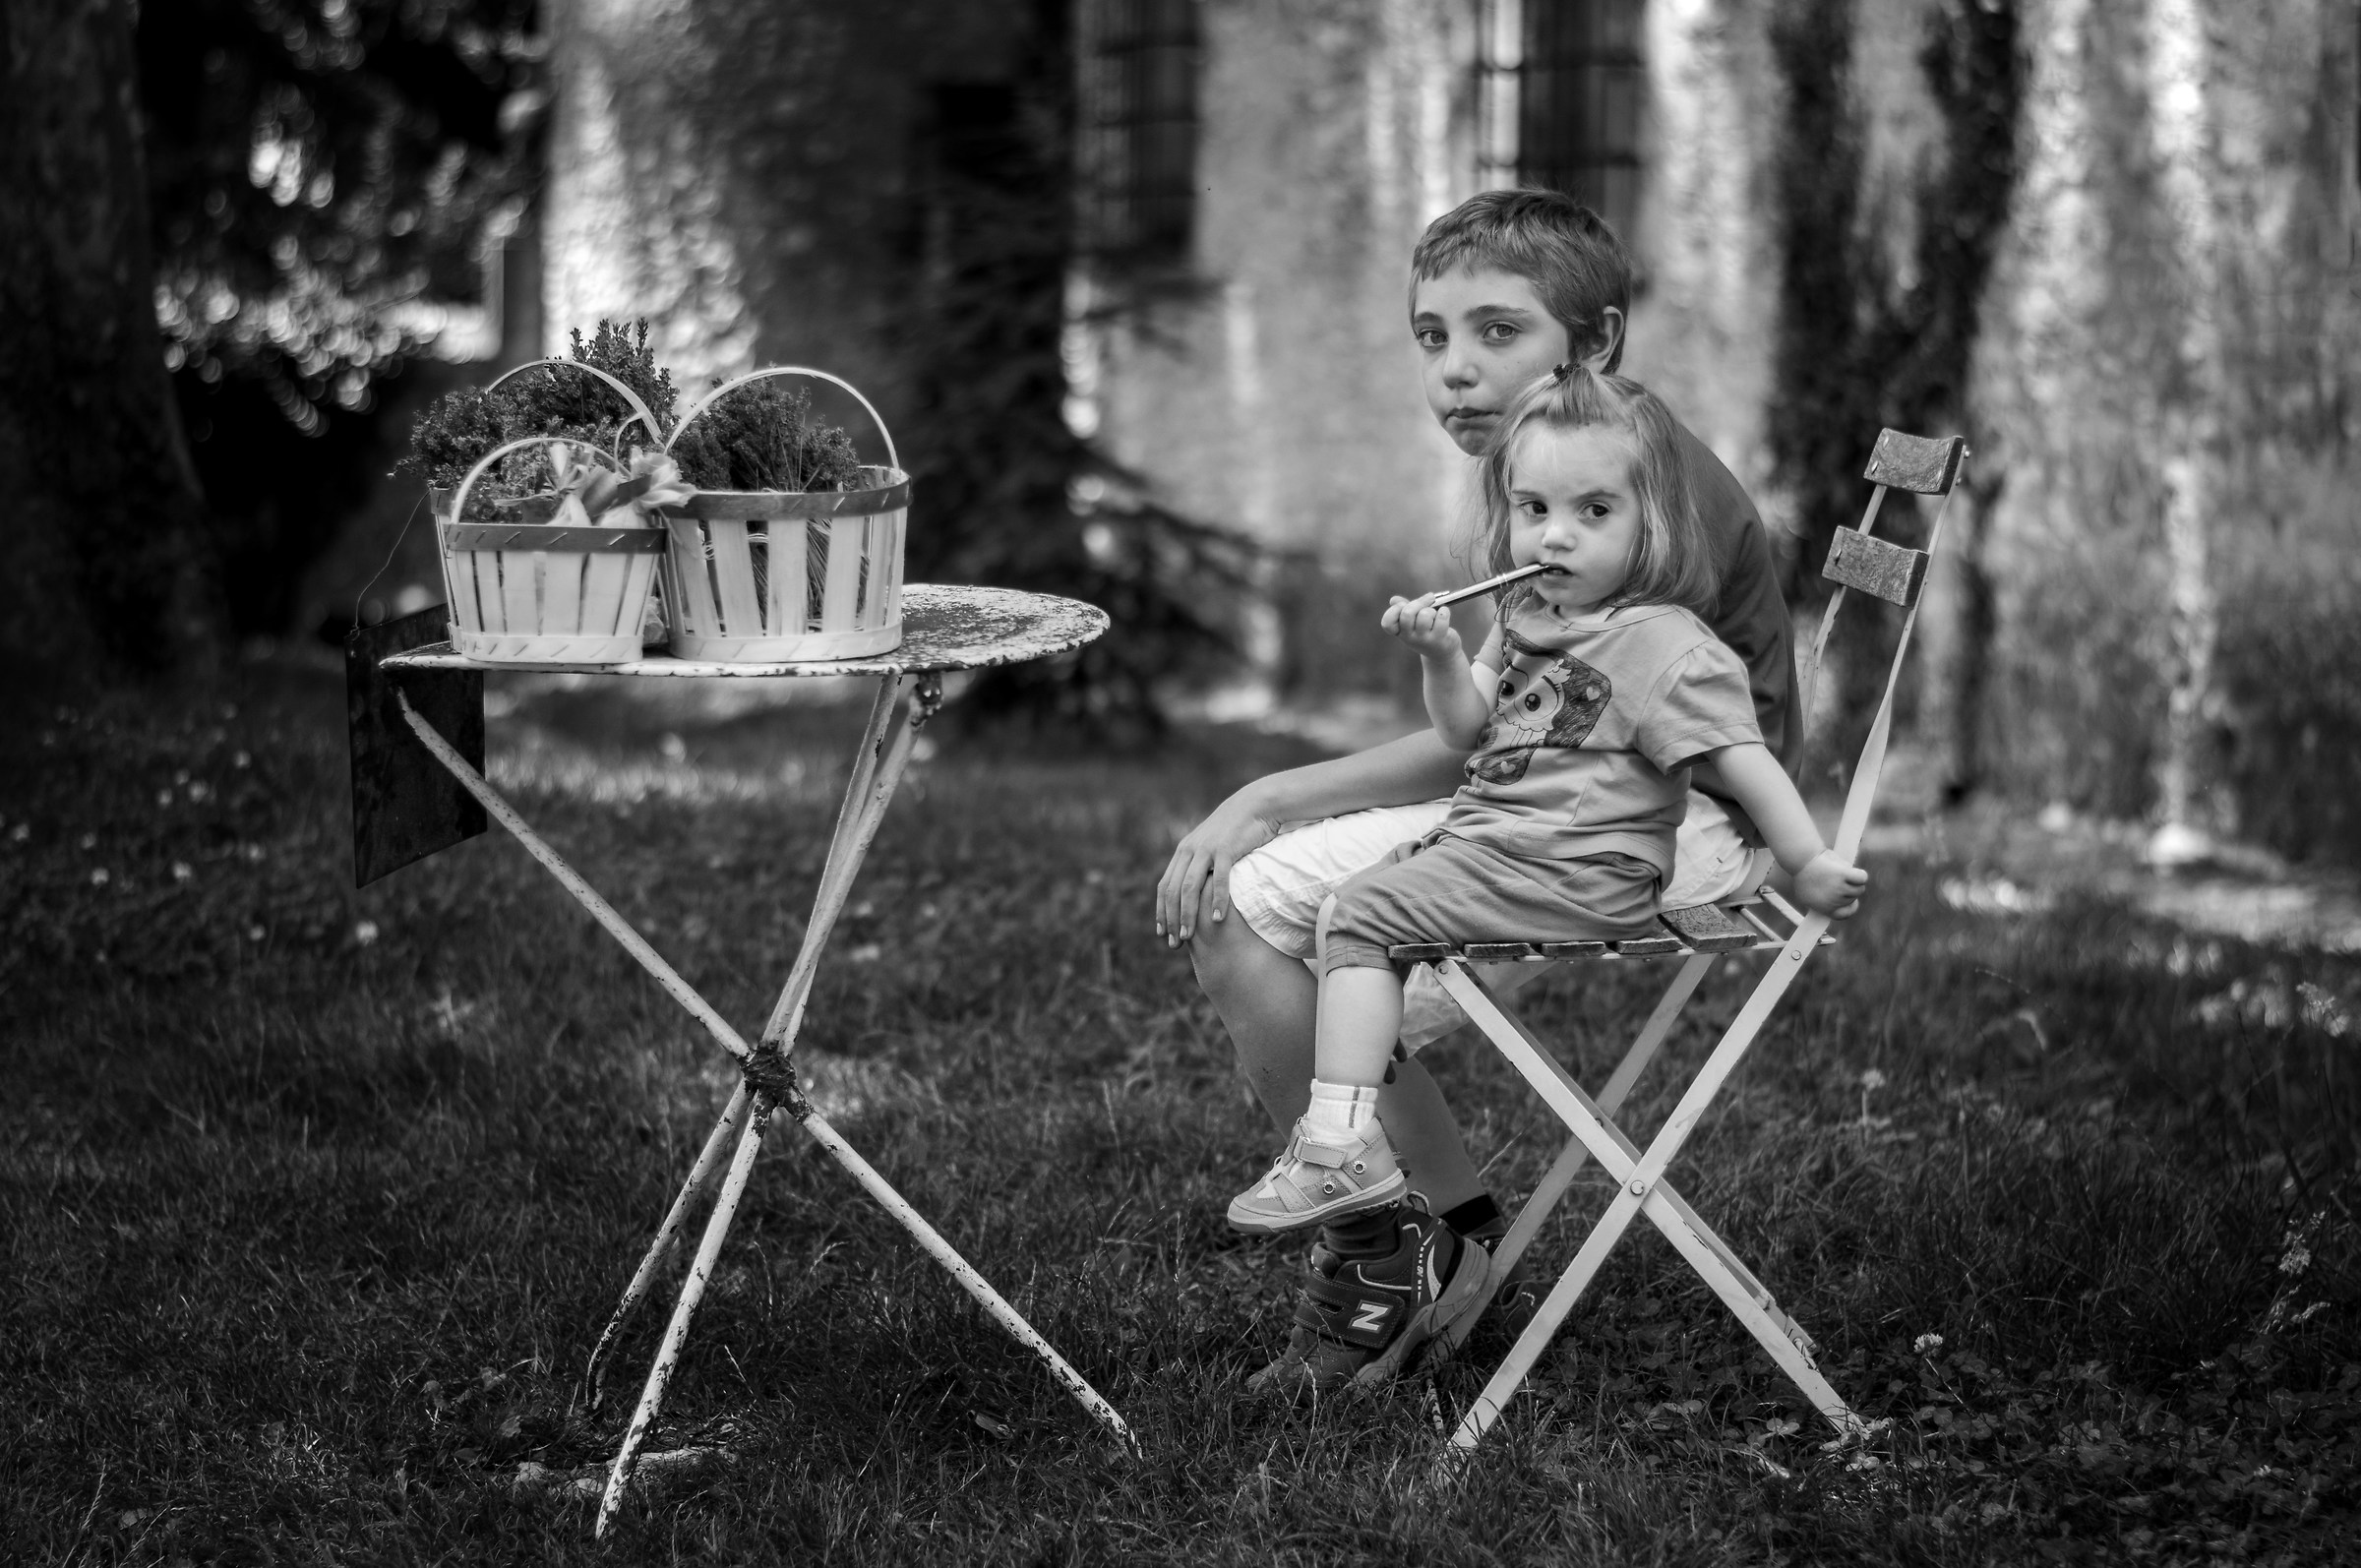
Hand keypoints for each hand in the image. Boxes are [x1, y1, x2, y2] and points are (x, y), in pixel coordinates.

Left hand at [1155, 788, 1280, 946]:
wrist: (1255, 805)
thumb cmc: (1235, 831)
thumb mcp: (1211, 847)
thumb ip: (1200, 865)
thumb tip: (1195, 891)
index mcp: (1183, 852)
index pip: (1165, 886)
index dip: (1161, 911)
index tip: (1162, 933)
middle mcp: (1190, 851)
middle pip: (1174, 891)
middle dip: (1171, 919)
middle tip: (1175, 943)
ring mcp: (1207, 850)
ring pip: (1190, 887)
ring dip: (1187, 914)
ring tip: (1189, 936)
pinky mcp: (1226, 849)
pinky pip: (1219, 879)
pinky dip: (1216, 900)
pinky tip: (1216, 919)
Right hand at [1382, 593, 1461, 659]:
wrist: (1442, 652)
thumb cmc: (1425, 631)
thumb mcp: (1412, 622)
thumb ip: (1403, 609)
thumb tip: (1393, 600)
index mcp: (1400, 632)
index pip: (1387, 623)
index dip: (1395, 609)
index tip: (1404, 605)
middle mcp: (1409, 638)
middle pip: (1407, 613)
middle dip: (1419, 602)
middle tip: (1429, 599)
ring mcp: (1424, 640)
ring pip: (1425, 615)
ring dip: (1432, 609)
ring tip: (1435, 615)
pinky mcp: (1439, 638)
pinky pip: (1441, 617)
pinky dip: (1444, 611)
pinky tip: (1444, 614)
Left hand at [1791, 850, 1867, 918]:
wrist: (1801, 859)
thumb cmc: (1804, 874)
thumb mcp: (1806, 895)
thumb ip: (1821, 904)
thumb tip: (1834, 908)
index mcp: (1824, 908)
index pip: (1843, 915)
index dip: (1849, 908)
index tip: (1851, 900)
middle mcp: (1833, 901)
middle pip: (1853, 899)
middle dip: (1849, 889)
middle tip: (1838, 879)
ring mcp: (1838, 888)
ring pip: (1859, 889)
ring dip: (1854, 882)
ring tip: (1843, 873)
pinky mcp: (1843, 875)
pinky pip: (1862, 878)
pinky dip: (1860, 874)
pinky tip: (1852, 871)